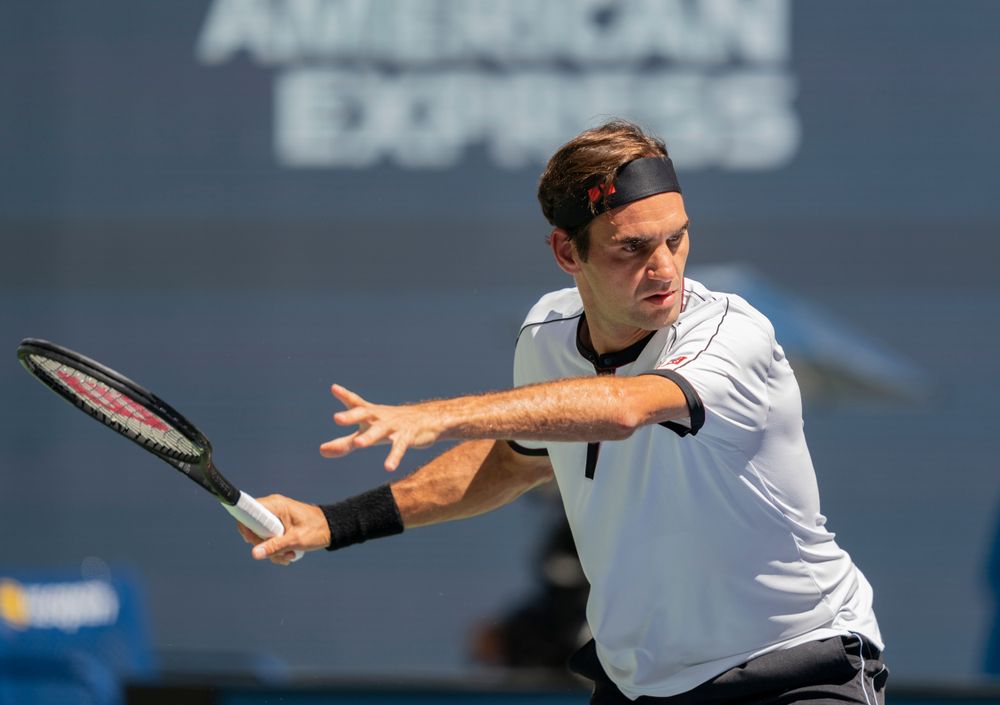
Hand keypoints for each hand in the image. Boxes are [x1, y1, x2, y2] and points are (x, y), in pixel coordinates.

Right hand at [237, 494, 330, 564]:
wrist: (332, 528)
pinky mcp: (279, 525)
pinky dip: (277, 549)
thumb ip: (275, 546)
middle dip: (264, 546)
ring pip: (262, 537)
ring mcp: (276, 517)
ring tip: (289, 556)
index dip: (245, 527)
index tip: (252, 540)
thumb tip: (255, 554)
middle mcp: (273, 508)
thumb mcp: (296, 540)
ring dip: (273, 551)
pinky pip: (270, 538)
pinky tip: (289, 554)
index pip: (248, 511)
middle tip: (280, 554)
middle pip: (254, 529)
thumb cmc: (317, 529)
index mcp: (276, 505)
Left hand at [319, 384, 445, 470]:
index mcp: (370, 413)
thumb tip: (321, 451)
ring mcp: (394, 425)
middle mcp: (380, 416)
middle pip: (365, 413)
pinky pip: (400, 447)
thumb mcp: (366, 433)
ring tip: (359, 444)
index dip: (345, 395)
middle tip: (337, 418)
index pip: (356, 403)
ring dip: (370, 436)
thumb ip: (345, 443)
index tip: (334, 388)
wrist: (427, 420)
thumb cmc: (390, 426)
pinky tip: (388, 467)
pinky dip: (394, 456)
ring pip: (380, 430)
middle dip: (351, 415)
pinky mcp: (407, 436)